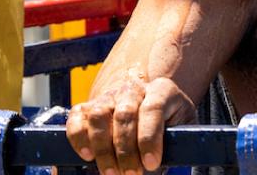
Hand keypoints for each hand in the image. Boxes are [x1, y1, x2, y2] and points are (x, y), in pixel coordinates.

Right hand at [66, 71, 196, 174]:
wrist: (144, 103)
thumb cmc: (167, 121)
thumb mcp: (180, 127)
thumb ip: (175, 141)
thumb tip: (162, 163)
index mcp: (161, 90)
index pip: (153, 109)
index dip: (150, 138)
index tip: (152, 164)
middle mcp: (132, 89)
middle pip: (125, 115)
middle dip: (126, 150)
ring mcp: (108, 96)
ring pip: (99, 116)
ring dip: (103, 148)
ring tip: (110, 172)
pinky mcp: (87, 106)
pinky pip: (77, 118)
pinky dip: (78, 137)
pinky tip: (87, 156)